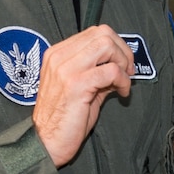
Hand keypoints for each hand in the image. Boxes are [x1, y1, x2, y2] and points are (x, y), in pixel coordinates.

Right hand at [32, 26, 133, 167]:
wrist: (46, 141)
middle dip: (123, 51)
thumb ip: (97, 72)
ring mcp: (66, 69)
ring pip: (107, 46)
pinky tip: (121, 93)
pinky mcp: (76, 84)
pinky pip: (111, 71)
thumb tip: (120, 66)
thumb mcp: (79, 87)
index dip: (116, 45)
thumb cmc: (62, 118)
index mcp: (57, 54)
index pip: (94, 32)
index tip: (122, 63)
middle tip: (127, 71)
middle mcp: (59, 57)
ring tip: (123, 81)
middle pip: (102, 34)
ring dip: (122, 63)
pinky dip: (123, 81)